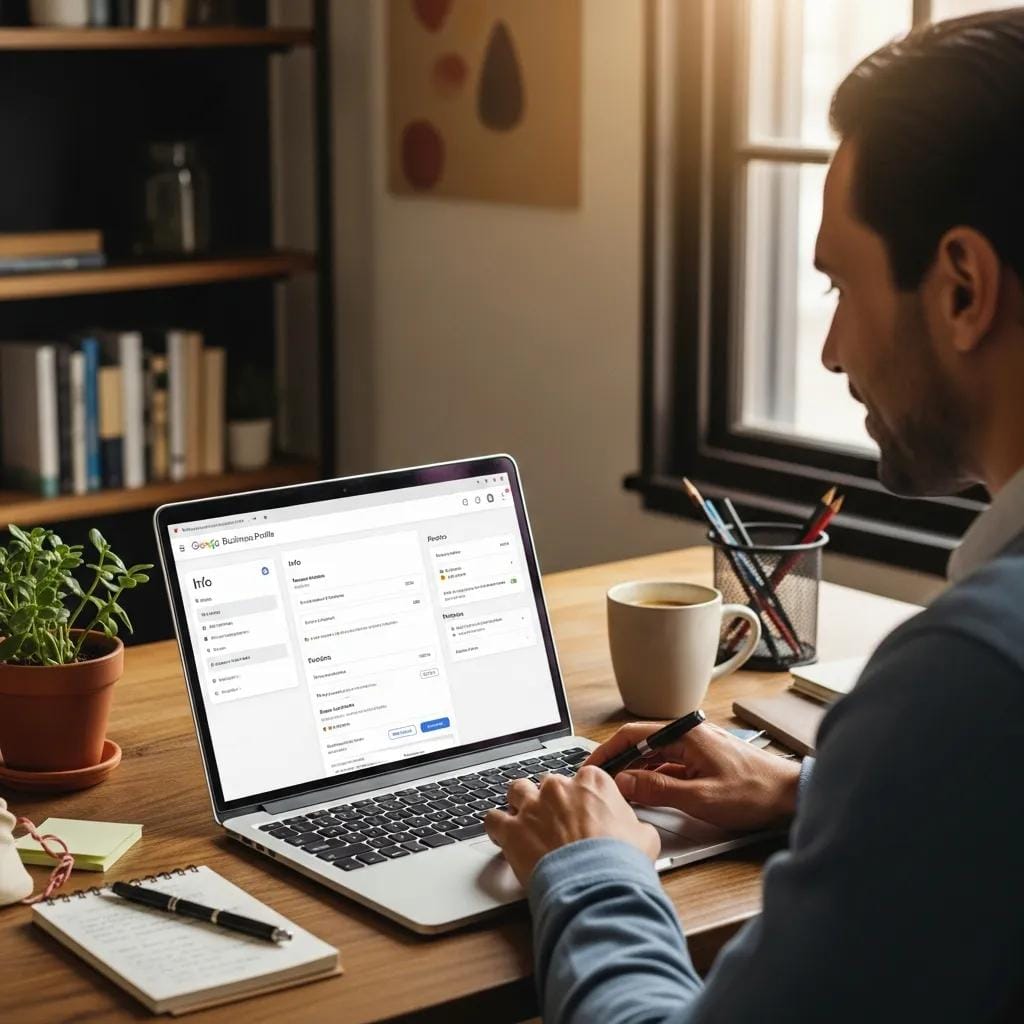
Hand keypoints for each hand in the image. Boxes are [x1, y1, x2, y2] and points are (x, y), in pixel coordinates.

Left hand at [483, 767, 659, 884]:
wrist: (596, 885)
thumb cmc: (621, 861)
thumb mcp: (644, 837)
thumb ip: (633, 824)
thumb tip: (635, 831)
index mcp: (592, 783)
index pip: (583, 778)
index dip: (582, 796)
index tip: (582, 809)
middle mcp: (559, 788)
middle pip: (549, 783)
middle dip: (552, 800)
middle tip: (557, 823)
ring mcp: (533, 806)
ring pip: (517, 790)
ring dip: (520, 803)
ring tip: (525, 821)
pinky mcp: (512, 830)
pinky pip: (493, 818)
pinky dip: (496, 826)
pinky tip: (501, 835)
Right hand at [584, 721, 800, 830]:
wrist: (791, 795)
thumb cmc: (755, 792)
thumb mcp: (701, 797)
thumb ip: (658, 789)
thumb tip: (624, 782)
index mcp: (686, 734)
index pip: (634, 735)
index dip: (608, 751)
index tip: (592, 767)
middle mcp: (690, 735)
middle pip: (641, 745)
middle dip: (618, 763)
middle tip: (599, 783)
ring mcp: (697, 748)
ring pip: (654, 757)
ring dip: (635, 772)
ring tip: (617, 790)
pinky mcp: (703, 762)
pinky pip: (669, 766)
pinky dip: (653, 778)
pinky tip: (645, 793)